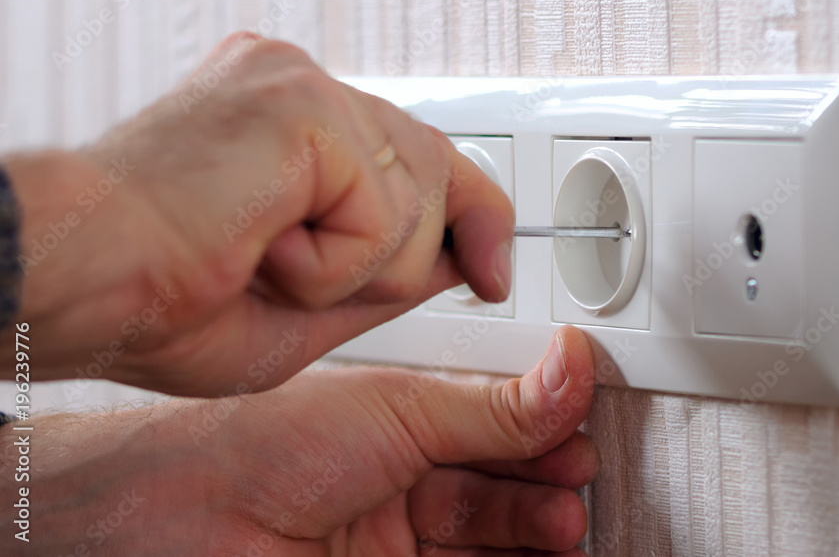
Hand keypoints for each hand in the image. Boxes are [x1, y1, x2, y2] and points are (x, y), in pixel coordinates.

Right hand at [1, 33, 513, 394]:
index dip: (470, 211)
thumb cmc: (165, 297)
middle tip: (297, 273)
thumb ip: (392, 269)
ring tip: (263, 258)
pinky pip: (380, 214)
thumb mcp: (314, 301)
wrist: (82, 285)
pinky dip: (330, 265)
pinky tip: (260, 250)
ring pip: (418, 197)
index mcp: (291, 117)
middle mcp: (302, 85)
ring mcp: (305, 85)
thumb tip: (469, 258)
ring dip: (352, 269)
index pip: (420, 149)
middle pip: (437, 169)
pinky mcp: (305, 106)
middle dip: (402, 257)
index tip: (495, 263)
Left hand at [3, 327, 597, 555]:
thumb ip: (496, 404)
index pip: (494, 428)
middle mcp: (403, 483)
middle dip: (544, 486)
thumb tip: (568, 366)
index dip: (540, 430)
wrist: (190, 515)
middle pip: (498, 490)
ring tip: (563, 524)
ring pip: (487, 539)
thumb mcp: (405, 408)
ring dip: (531, 533)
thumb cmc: (273, 439)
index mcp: (406, 426)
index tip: (580, 430)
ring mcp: (395, 540)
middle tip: (577, 480)